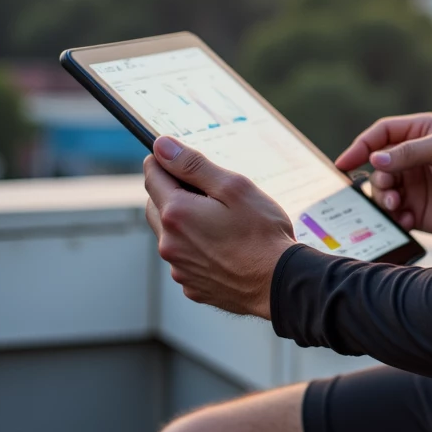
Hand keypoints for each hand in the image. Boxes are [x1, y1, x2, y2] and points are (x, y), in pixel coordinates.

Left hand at [143, 136, 295, 317]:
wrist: (279, 284)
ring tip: (220, 221)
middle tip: (206, 190)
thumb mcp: (233, 187)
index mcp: (176, 213)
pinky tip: (224, 247)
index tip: (176, 157)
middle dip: (172, 191)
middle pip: (156, 205)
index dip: (164, 161)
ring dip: (184, 222)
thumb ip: (193, 165)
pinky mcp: (191, 285)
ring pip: (169, 234)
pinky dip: (196, 248)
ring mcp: (179, 268)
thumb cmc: (262, 234)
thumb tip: (162, 146)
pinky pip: (184, 259)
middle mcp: (170, 243)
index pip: (152, 176)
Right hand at [335, 113, 431, 238]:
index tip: (345, 162)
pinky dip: (392, 218)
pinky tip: (406, 219)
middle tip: (390, 190)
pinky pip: (390, 214)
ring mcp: (411, 185)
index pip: (381, 134)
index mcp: (419, 134)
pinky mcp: (413, 210)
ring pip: (379, 191)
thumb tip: (375, 159)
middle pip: (376, 165)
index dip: (361, 145)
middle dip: (377, 178)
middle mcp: (410, 158)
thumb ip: (409, 151)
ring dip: (382, 199)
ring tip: (397, 206)